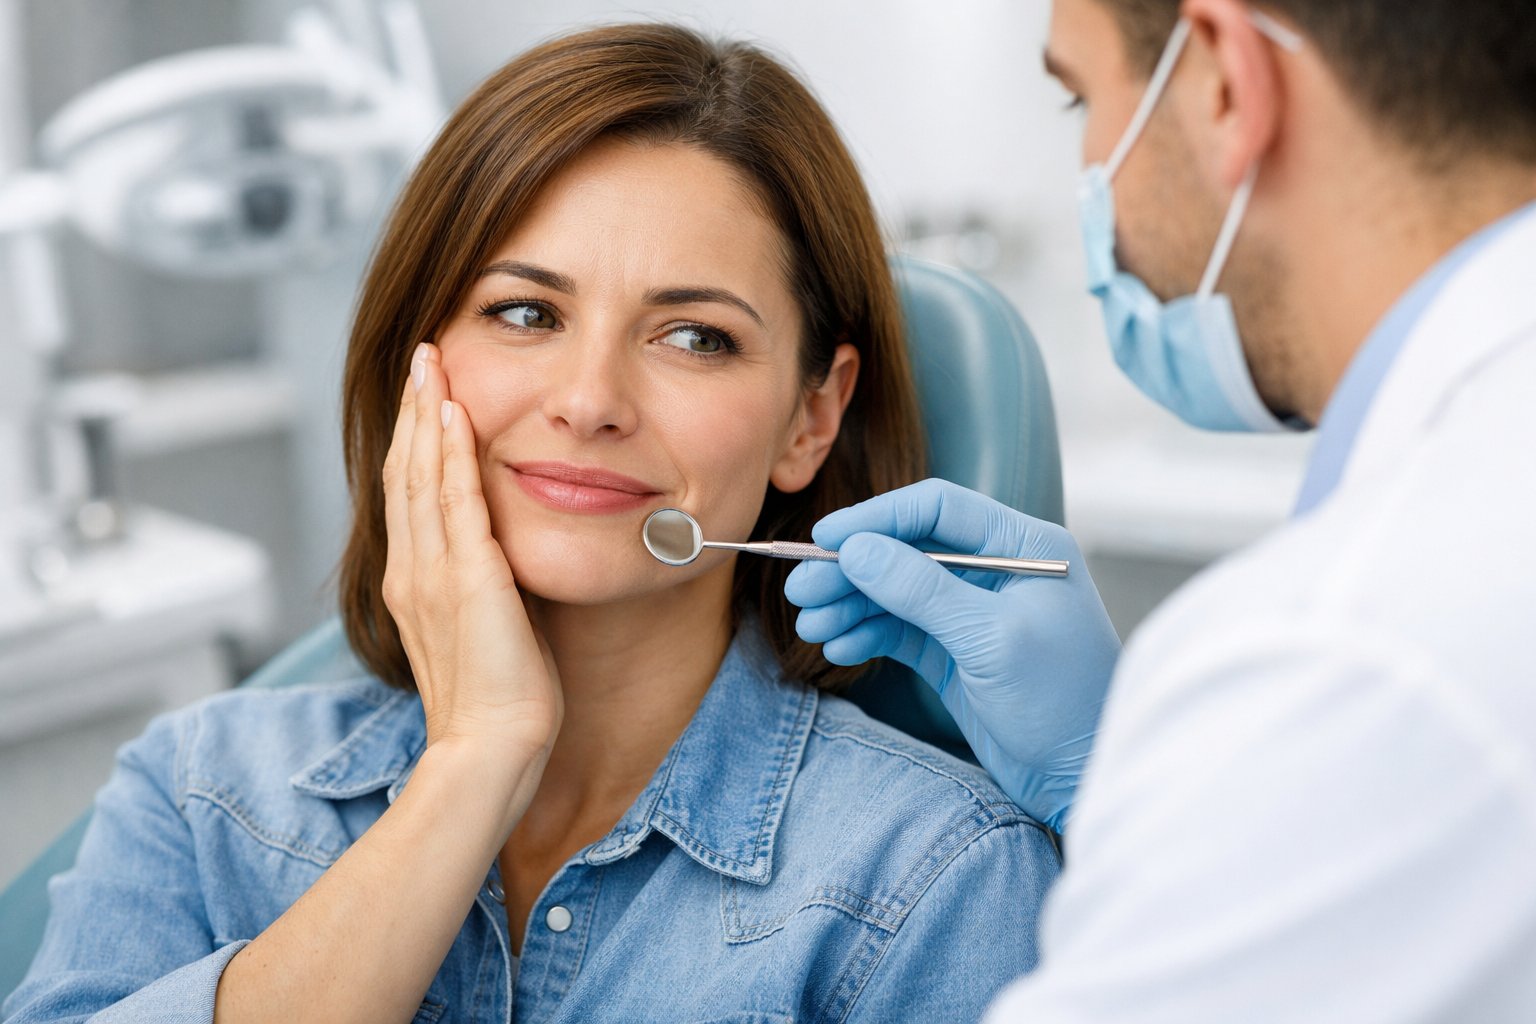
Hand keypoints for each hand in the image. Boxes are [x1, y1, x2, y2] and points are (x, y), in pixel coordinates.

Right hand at [382, 343, 562, 765]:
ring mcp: (433, 574)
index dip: (412, 441)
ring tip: (430, 363)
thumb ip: (484, 589)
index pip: (408, 495)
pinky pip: (453, 502)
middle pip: (403, 472)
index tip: (423, 397)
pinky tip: (453, 414)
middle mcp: (413, 572)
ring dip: (424, 414)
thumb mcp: (486, 630)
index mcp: (414, 584)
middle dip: (411, 411)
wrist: (490, 750)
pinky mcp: (467, 580)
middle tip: (420, 358)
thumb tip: (504, 559)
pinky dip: (449, 454)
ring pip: (420, 475)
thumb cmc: (498, 703)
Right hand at [785, 479, 1118, 830]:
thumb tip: (856, 549)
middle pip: (908, 550)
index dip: (877, 519)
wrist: (1084, 780)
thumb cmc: (1062, 703)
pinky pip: (901, 631)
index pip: (938, 509)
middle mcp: (998, 571)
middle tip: (802, 590)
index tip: (825, 539)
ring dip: (852, 604)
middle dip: (853, 569)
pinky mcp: (958, 654)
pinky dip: (868, 635)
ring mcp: (975, 614)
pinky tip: (840, 647)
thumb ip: (922, 590)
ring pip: (898, 592)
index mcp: (1024, 547)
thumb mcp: (990, 639)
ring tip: (811, 625)